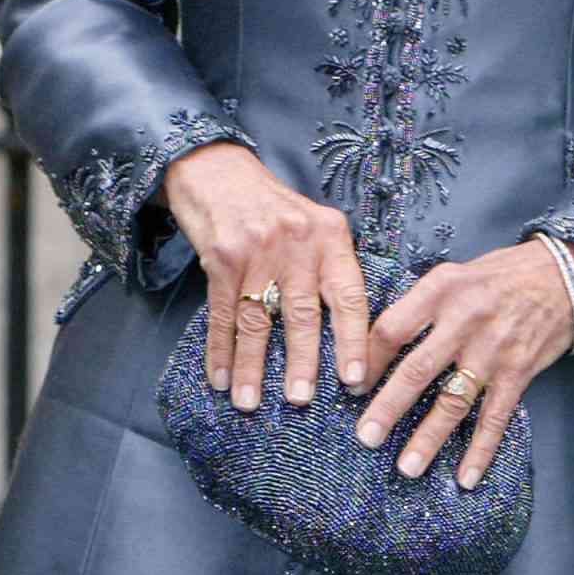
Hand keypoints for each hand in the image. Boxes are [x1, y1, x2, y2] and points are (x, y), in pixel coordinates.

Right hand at [162, 142, 369, 412]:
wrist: (218, 171)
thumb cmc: (273, 207)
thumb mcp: (313, 224)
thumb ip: (328, 266)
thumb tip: (346, 332)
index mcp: (331, 235)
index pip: (349, 293)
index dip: (353, 339)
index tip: (355, 379)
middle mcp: (298, 242)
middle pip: (304, 313)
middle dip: (303, 363)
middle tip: (302, 400)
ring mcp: (258, 250)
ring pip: (259, 320)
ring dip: (254, 367)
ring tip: (252, 403)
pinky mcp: (221, 257)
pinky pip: (221, 314)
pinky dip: (220, 350)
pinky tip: (220, 378)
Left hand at [355, 240, 573, 489]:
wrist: (565, 274)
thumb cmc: (502, 274)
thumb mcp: (457, 273)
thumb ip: (423, 305)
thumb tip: (380, 344)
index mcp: (443, 288)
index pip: (392, 327)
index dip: (368, 360)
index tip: (352, 386)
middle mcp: (465, 319)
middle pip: (417, 369)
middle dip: (388, 407)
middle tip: (365, 437)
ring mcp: (493, 348)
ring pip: (454, 400)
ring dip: (428, 438)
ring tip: (406, 468)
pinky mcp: (519, 371)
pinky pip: (495, 417)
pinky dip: (481, 450)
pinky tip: (466, 477)